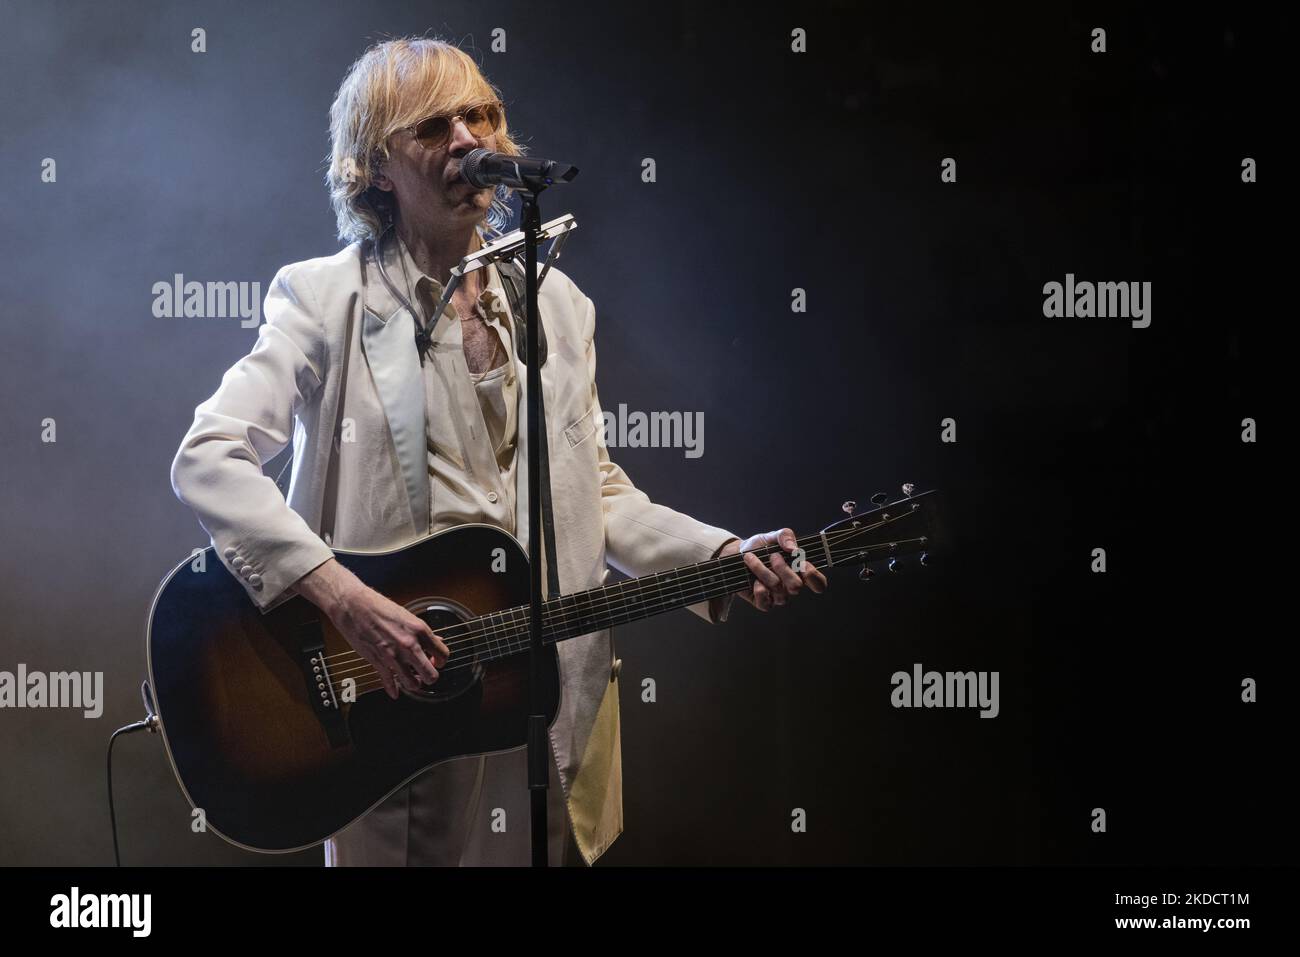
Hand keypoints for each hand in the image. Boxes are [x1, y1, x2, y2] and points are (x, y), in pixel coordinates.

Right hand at [292, 558, 449, 698]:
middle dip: (431, 677)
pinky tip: (395, 692)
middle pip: (431, 675)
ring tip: (413, 680)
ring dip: (414, 684)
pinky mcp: (377, 661)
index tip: (437, 661)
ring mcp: (393, 655)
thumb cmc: (379, 607)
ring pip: (412, 684)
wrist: (354, 605)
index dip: (442, 661)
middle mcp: (409, 644)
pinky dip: (393, 690)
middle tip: (427, 673)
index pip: (443, 654)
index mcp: (420, 630)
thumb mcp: (407, 616)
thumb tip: (437, 641)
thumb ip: (423, 632)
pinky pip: (389, 682)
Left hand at [721, 528, 827, 611]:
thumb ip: (786, 536)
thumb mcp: (773, 536)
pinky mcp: (763, 602)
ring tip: (751, 558)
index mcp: (800, 571)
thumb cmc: (760, 547)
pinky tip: (753, 580)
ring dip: (762, 571)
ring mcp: (778, 596)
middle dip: (783, 568)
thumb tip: (793, 549)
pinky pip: (765, 603)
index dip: (814, 577)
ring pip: (778, 590)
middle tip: (772, 556)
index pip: (819, 584)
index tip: (803, 564)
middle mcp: (791, 586)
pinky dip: (759, 589)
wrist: (737, 554)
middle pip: (796, 586)